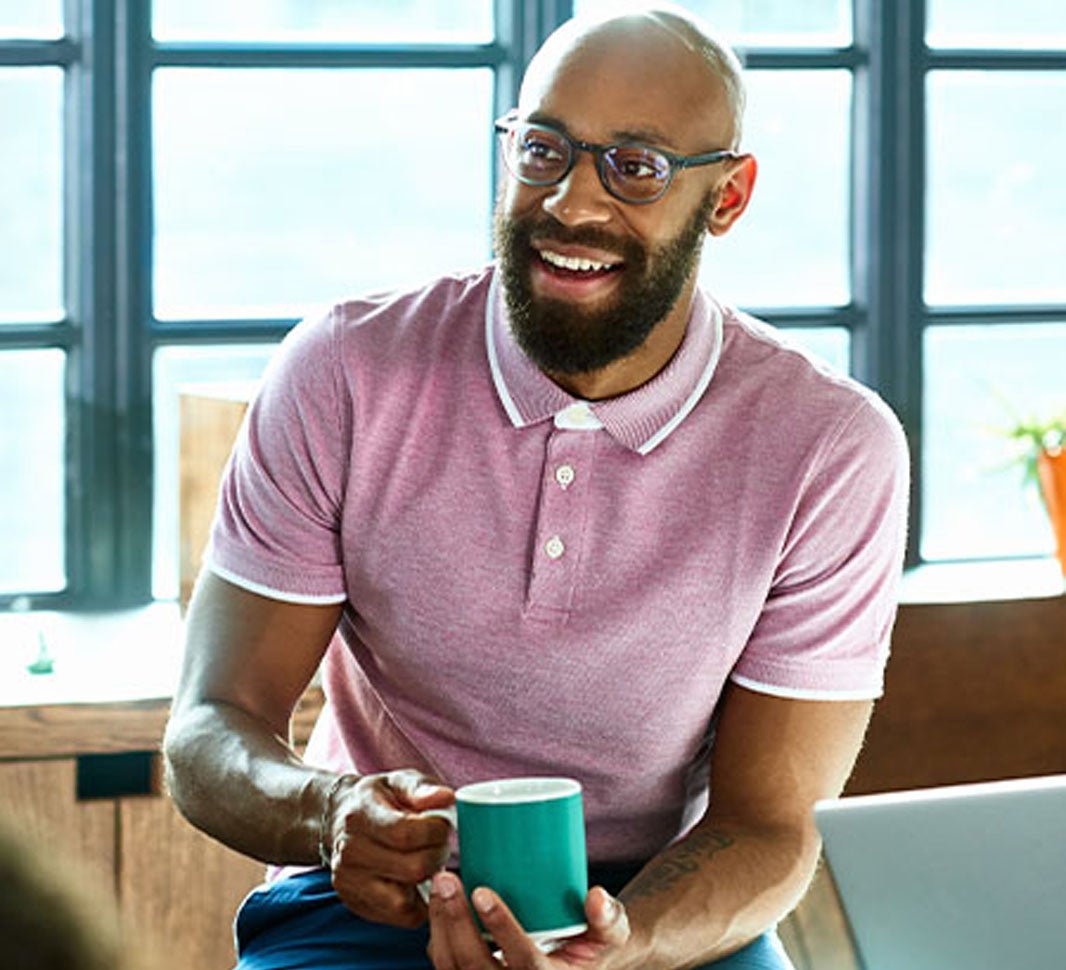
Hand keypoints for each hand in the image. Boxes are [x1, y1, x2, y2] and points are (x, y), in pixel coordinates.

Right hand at [324, 768, 454, 926]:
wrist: (340, 819)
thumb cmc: (379, 799)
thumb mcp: (399, 781)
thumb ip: (422, 788)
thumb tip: (446, 797)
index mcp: (360, 817)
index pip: (406, 834)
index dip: (436, 831)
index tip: (442, 824)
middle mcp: (349, 853)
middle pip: (412, 869)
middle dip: (437, 856)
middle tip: (438, 844)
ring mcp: (349, 883)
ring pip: (404, 902)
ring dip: (428, 884)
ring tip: (428, 862)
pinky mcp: (355, 904)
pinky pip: (399, 917)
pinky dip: (417, 904)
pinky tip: (418, 881)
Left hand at [427, 871, 630, 968]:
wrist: (581, 965)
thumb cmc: (595, 945)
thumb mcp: (613, 933)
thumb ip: (609, 917)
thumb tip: (597, 896)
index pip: (526, 963)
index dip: (503, 929)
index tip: (483, 892)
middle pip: (478, 968)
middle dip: (458, 923)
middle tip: (448, 879)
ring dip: (441, 927)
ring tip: (439, 884)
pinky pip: (447, 968)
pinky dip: (437, 937)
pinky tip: (436, 902)